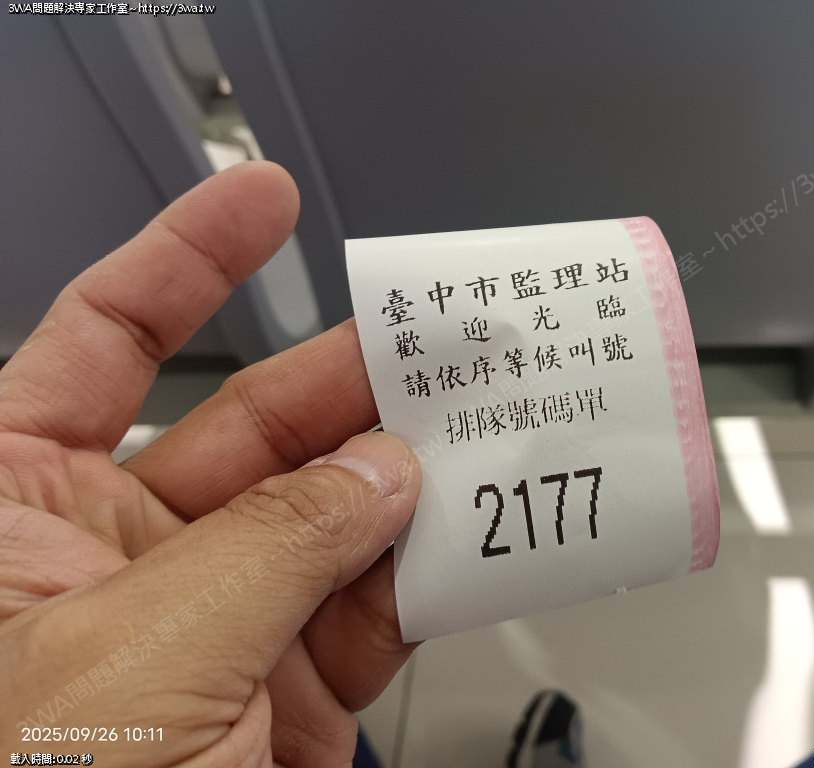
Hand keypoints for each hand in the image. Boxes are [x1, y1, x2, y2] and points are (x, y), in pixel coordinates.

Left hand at [0, 162, 420, 766]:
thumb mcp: (137, 655)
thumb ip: (270, 546)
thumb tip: (380, 474)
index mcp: (10, 515)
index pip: (103, 341)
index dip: (186, 258)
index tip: (261, 198)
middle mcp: (110, 561)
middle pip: (250, 427)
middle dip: (347, 377)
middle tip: (434, 336)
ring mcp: (207, 628)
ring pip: (328, 520)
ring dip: (407, 478)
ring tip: (483, 426)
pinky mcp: (274, 699)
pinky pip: (365, 608)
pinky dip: (425, 574)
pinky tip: (473, 536)